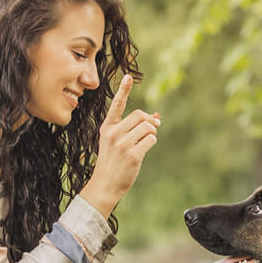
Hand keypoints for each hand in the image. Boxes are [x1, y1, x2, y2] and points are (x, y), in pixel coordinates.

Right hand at [80, 75, 159, 216]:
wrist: (104, 185)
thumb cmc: (112, 163)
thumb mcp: (117, 143)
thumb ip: (133, 129)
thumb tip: (157, 117)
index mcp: (107, 128)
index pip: (116, 106)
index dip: (123, 91)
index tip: (128, 77)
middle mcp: (113, 133)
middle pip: (139, 115)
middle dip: (149, 121)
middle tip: (151, 129)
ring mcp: (122, 144)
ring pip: (148, 127)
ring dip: (151, 134)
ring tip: (142, 144)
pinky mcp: (132, 154)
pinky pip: (151, 139)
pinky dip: (151, 143)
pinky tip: (142, 152)